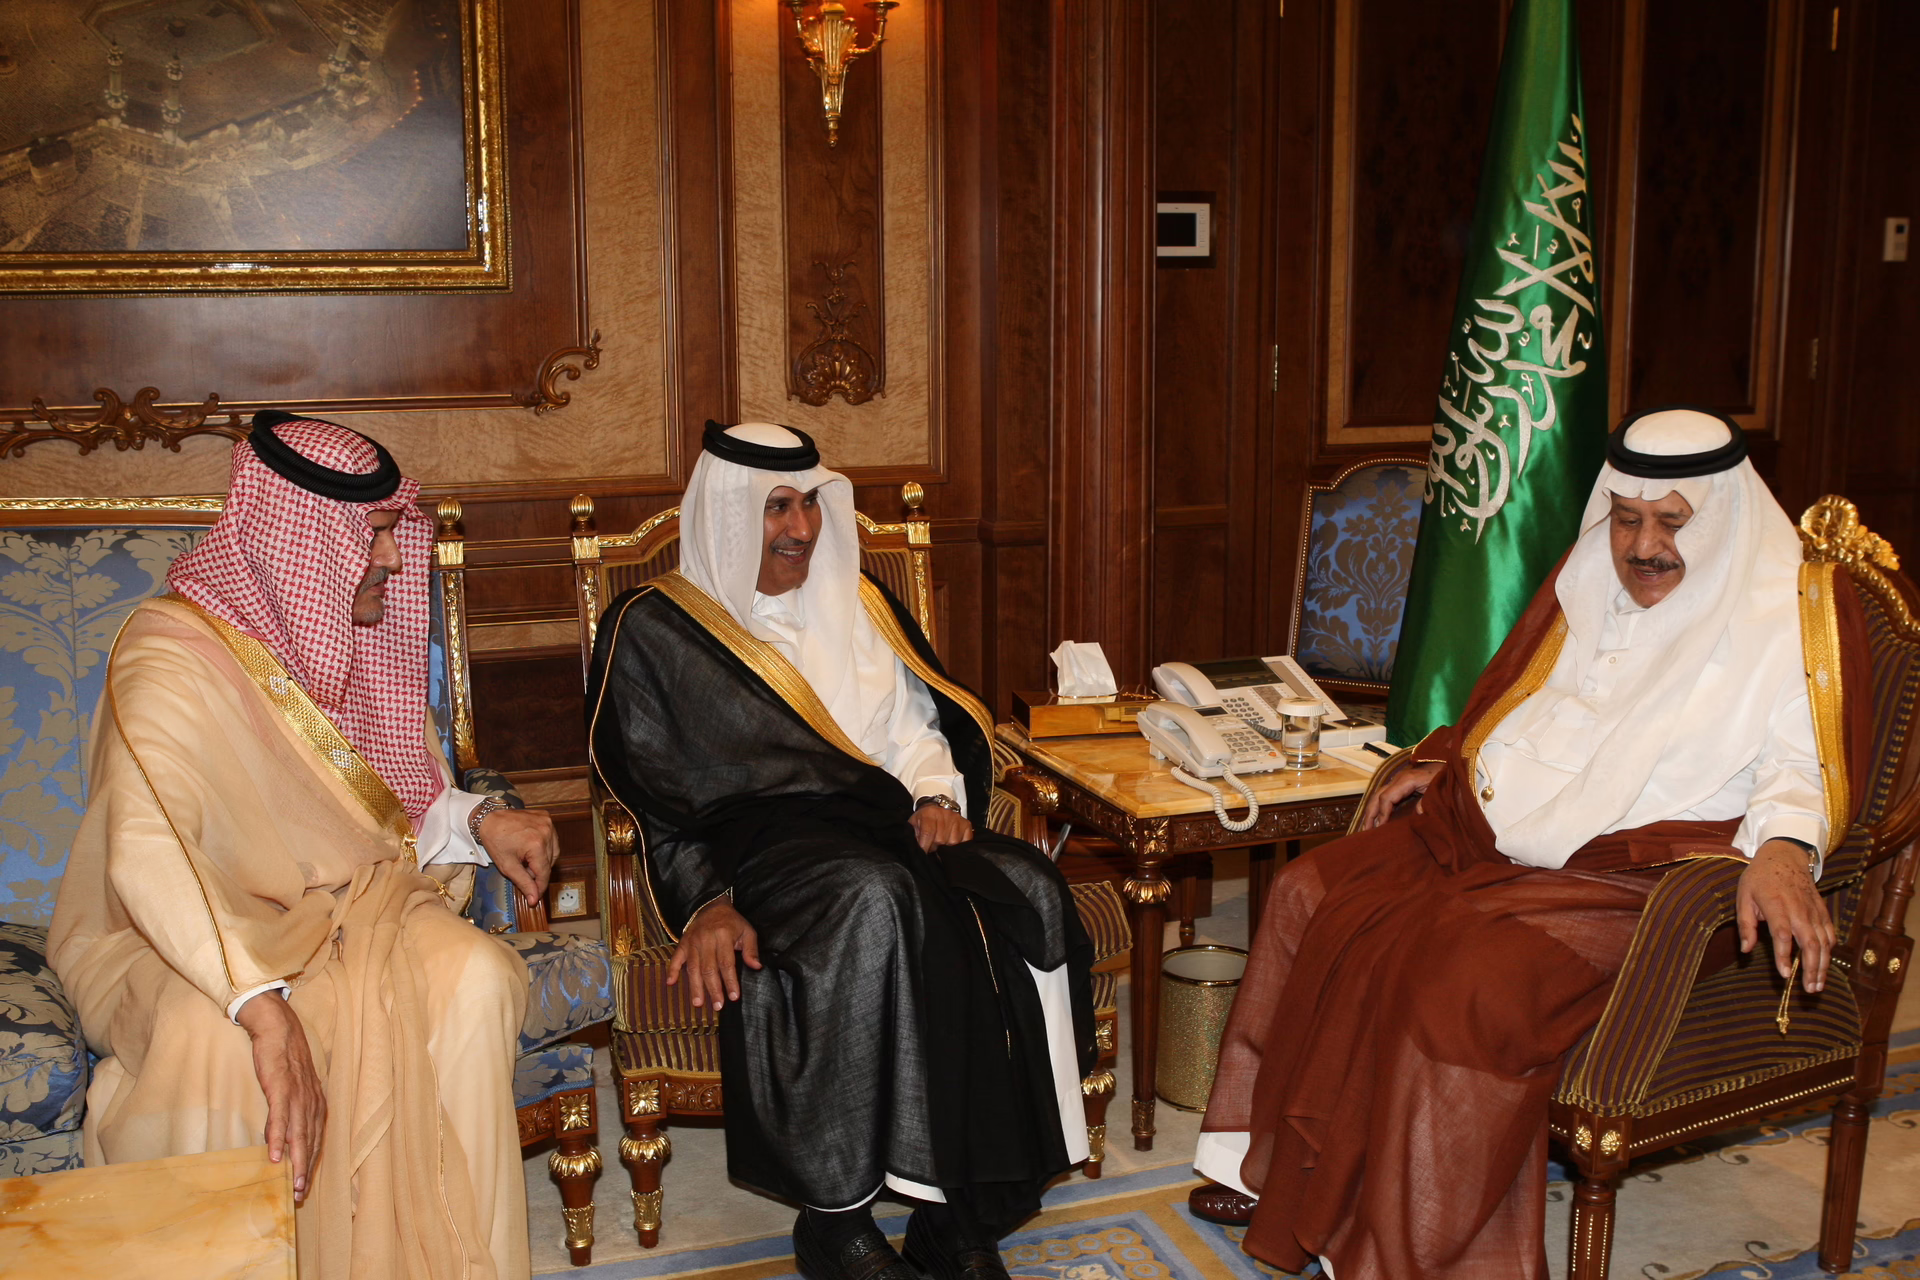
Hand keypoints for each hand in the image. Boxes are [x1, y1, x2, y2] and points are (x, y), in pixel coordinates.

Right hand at [235, 993, 325, 1203]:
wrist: (279, 1030)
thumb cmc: (284, 1061)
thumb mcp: (292, 1090)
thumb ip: (289, 1114)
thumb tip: (279, 1140)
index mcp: (316, 1104)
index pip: (316, 1139)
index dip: (311, 1163)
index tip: (304, 1186)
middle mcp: (312, 1102)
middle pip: (311, 1141)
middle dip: (306, 1170)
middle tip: (300, 1195)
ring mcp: (298, 1095)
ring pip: (298, 1134)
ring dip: (296, 1161)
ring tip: (292, 1184)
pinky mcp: (281, 1087)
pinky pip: (280, 1117)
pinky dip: (277, 1138)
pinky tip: (272, 1156)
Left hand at [478, 805, 558, 912]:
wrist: (488, 819)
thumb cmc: (495, 841)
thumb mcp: (507, 866)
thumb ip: (524, 883)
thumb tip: (534, 899)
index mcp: (536, 845)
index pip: (544, 872)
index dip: (539, 886)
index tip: (535, 897)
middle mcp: (546, 832)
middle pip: (549, 862)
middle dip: (538, 871)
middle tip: (523, 870)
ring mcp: (547, 823)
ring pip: (553, 851)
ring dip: (543, 859)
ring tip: (527, 858)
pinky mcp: (546, 817)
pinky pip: (552, 838)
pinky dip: (545, 846)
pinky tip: (532, 847)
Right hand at [666, 898, 760, 1008]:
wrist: (710, 905)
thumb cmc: (732, 922)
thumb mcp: (747, 931)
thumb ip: (751, 949)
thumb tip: (756, 967)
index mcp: (723, 936)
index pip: (727, 963)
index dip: (730, 981)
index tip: (734, 997)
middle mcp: (706, 939)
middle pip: (709, 968)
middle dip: (713, 989)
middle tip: (717, 1006)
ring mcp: (692, 942)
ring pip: (693, 967)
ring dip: (695, 986)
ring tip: (698, 1003)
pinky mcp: (683, 943)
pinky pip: (675, 958)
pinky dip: (672, 970)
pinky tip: (670, 983)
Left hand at [910, 801, 972, 851]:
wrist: (935, 807)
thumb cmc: (924, 818)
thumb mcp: (914, 824)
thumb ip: (913, 836)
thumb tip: (916, 849)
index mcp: (929, 814)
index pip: (928, 833)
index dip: (925, 845)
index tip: (924, 852)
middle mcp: (945, 814)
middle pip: (940, 839)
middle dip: (934, 846)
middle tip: (932, 844)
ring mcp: (957, 819)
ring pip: (953, 842)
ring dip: (946, 846)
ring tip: (941, 842)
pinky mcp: (966, 824)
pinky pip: (965, 840)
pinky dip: (959, 844)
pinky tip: (951, 841)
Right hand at [1360, 760, 1443, 829]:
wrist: (1446, 764)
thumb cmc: (1442, 777)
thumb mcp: (1437, 789)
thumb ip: (1427, 801)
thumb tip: (1419, 813)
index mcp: (1406, 781)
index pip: (1387, 797)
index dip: (1382, 813)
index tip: (1380, 827)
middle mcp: (1398, 780)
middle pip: (1377, 796)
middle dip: (1370, 813)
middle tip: (1365, 830)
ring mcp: (1397, 781)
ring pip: (1378, 795)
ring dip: (1371, 811)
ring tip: (1366, 827)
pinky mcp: (1399, 785)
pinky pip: (1384, 796)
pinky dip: (1378, 807)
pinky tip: (1377, 818)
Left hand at [1737, 839, 1834, 992]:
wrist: (1785, 856)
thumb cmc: (1759, 878)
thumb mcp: (1743, 896)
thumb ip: (1745, 924)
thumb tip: (1746, 949)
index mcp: (1776, 905)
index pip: (1783, 935)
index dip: (1784, 956)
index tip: (1784, 975)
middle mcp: (1798, 910)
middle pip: (1810, 943)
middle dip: (1811, 968)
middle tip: (1808, 989)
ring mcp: (1813, 911)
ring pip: (1823, 942)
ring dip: (1822, 965)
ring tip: (1818, 985)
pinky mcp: (1822, 911)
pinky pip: (1829, 934)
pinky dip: (1829, 951)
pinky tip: (1824, 965)